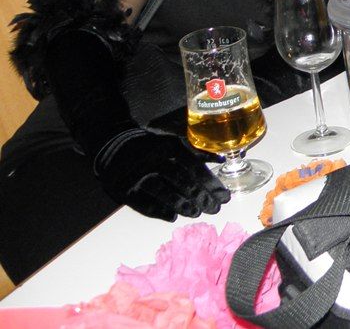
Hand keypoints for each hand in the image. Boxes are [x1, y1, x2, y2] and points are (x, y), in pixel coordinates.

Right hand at [93, 127, 231, 220]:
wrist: (115, 148)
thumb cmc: (152, 146)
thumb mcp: (175, 142)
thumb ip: (198, 152)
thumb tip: (222, 159)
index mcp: (172, 148)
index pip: (196, 169)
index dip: (211, 184)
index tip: (224, 196)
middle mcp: (157, 161)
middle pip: (183, 182)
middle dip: (202, 197)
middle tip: (215, 209)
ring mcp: (140, 176)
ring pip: (165, 194)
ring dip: (183, 205)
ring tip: (196, 213)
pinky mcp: (126, 190)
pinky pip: (145, 204)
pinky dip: (159, 211)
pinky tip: (173, 217)